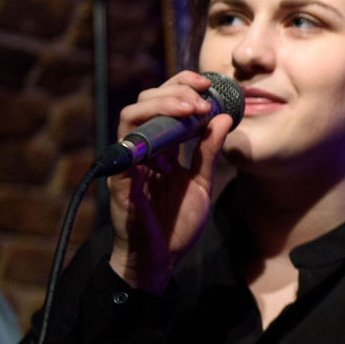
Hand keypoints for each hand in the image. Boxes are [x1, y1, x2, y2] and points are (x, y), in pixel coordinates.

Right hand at [107, 72, 234, 293]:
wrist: (161, 259)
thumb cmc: (177, 223)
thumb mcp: (202, 181)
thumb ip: (209, 151)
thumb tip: (224, 117)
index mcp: (161, 146)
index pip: (165, 102)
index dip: (183, 86)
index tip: (209, 84)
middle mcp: (142, 148)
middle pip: (147, 100)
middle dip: (175, 89)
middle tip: (202, 95)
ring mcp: (128, 161)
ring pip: (132, 115)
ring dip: (163, 104)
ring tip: (192, 108)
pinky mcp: (120, 179)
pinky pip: (125, 147)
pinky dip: (148, 133)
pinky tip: (174, 135)